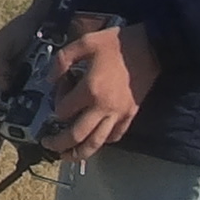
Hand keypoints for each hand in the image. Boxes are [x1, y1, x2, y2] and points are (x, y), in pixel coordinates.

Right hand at [0, 0, 48, 158]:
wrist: (43, 24)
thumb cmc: (18, 33)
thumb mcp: (3, 45)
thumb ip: (0, 65)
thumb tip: (3, 87)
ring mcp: (16, 93)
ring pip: (3, 119)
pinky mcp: (34, 95)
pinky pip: (26, 114)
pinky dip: (23, 127)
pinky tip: (25, 140)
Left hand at [41, 19, 157, 160]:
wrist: (151, 47)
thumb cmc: (117, 43)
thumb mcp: (84, 42)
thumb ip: (63, 60)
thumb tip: (50, 79)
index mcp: (89, 90)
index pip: (63, 111)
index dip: (55, 108)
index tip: (56, 100)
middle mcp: (103, 107)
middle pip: (77, 135)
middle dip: (60, 143)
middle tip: (48, 145)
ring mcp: (118, 113)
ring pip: (96, 142)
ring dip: (80, 153)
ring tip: (67, 157)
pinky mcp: (131, 115)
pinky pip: (115, 136)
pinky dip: (103, 142)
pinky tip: (95, 141)